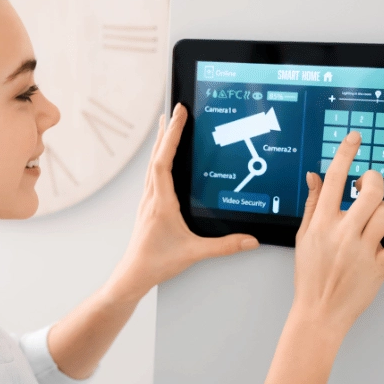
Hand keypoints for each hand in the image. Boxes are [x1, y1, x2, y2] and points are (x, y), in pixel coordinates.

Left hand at [108, 102, 258, 301]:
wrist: (133, 274)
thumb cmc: (156, 262)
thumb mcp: (194, 253)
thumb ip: (224, 246)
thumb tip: (250, 240)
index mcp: (161, 202)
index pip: (164, 160)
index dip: (172, 135)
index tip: (178, 114)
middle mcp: (151, 197)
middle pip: (156, 156)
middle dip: (167, 131)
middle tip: (174, 110)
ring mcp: (147, 201)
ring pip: (152, 164)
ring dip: (160, 143)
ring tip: (167, 126)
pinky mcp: (148, 207)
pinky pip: (152, 175)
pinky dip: (158, 159)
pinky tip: (162, 160)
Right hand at [292, 130, 383, 340]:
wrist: (319, 311)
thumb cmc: (310, 275)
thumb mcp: (303, 237)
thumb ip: (312, 205)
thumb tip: (315, 177)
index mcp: (320, 225)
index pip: (333, 180)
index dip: (345, 154)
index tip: (355, 137)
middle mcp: (341, 234)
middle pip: (369, 192)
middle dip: (374, 181)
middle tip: (369, 184)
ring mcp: (362, 250)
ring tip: (376, 221)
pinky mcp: (380, 265)